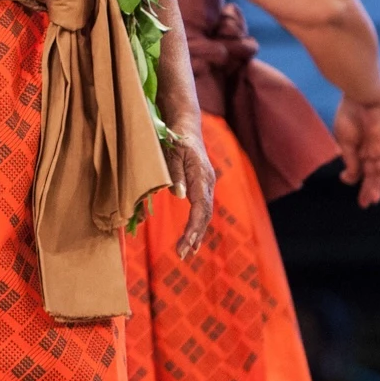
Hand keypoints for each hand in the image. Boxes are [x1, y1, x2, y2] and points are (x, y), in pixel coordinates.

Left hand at [164, 117, 215, 258]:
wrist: (186, 127)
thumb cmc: (176, 138)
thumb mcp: (171, 153)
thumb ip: (175, 173)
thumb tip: (179, 196)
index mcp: (201, 175)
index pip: (200, 207)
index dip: (193, 227)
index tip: (184, 243)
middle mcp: (207, 182)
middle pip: (204, 214)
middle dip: (194, 235)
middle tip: (182, 254)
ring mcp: (206, 185)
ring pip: (205, 214)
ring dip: (196, 233)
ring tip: (187, 252)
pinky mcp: (202, 187)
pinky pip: (202, 209)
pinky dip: (197, 225)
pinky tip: (192, 240)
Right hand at [333, 95, 379, 208]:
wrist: (361, 98)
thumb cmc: (350, 116)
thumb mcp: (345, 142)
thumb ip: (350, 160)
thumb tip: (352, 177)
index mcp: (358, 147)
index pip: (359, 167)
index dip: (353, 178)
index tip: (343, 180)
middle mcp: (371, 150)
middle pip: (371, 173)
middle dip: (367, 189)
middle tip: (364, 204)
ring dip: (377, 186)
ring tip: (372, 200)